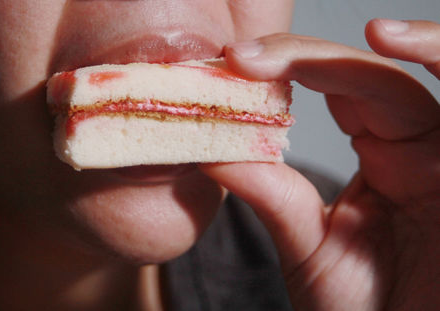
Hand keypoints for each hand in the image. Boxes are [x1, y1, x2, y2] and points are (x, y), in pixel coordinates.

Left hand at [200, 19, 439, 309]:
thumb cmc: (366, 306)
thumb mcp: (308, 246)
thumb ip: (272, 197)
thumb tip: (214, 152)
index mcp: (382, 156)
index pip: (337, 87)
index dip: (288, 66)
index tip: (231, 62)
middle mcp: (416, 148)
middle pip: (370, 77)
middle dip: (311, 58)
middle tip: (247, 57)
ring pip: (421, 84)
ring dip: (406, 46)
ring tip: (369, 32)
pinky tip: (404, 47)